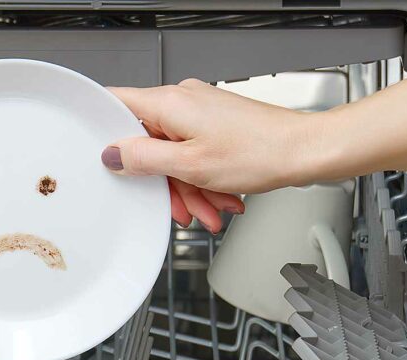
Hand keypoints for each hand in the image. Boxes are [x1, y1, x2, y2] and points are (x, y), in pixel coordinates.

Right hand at [103, 79, 319, 232]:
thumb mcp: (190, 166)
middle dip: (164, 181)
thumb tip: (113, 154)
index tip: (100, 156)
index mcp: (170, 103)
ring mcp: (201, 113)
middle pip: (149, 142)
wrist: (305, 151)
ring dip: (189, 188)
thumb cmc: (260, 152)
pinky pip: (196, 154)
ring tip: (209, 210)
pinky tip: (220, 200)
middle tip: (178, 206)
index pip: (116, 104)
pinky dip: (204, 180)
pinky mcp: (217, 125)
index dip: (102, 130)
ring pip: (175, 154)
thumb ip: (144, 159)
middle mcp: (183, 102)